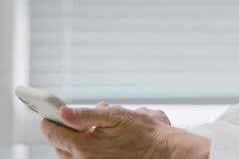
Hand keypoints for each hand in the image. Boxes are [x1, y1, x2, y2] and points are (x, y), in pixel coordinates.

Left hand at [40, 103, 194, 158]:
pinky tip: (104, 141)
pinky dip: (89, 150)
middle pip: (61, 148)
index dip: (49, 123)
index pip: (54, 134)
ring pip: (74, 156)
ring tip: (94, 129)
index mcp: (84, 146)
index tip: (47, 116)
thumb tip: (62, 111)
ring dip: (78, 142)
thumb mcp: (115, 116)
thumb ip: (86, 114)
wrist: (164, 152)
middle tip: (70, 121)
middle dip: (63, 133)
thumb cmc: (144, 132)